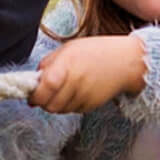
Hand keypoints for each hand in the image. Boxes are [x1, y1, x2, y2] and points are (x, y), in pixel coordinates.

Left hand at [30, 36, 147, 113]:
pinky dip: (70, 104)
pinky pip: (73, 110)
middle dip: (44, 102)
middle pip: (49, 105)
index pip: (42, 90)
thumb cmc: (96, 51)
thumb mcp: (68, 49)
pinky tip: (77, 91)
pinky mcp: (92, 104)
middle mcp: (75, 82)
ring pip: (60, 110)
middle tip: (47, 92)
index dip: (34, 96)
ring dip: (57, 103)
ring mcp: (85, 95)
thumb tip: (32, 84)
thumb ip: (47, 65)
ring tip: (65, 89)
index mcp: (66, 65)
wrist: (127, 61)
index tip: (32, 94)